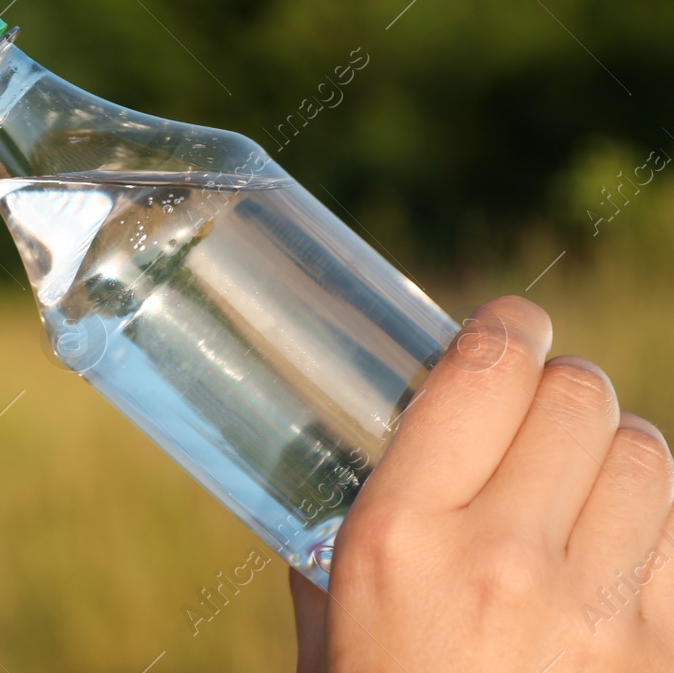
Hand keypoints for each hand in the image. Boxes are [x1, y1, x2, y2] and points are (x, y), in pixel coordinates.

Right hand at [290, 295, 673, 671]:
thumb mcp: (325, 630)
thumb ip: (336, 541)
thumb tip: (350, 461)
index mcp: (400, 539)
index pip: (485, 370)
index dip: (507, 327)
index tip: (508, 328)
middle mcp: (503, 563)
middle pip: (580, 398)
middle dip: (563, 390)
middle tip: (541, 412)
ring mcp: (598, 619)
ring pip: (650, 459)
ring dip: (619, 456)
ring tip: (585, 486)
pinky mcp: (664, 662)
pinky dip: (658, 532)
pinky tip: (620, 556)